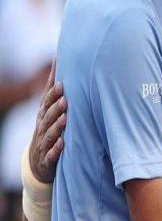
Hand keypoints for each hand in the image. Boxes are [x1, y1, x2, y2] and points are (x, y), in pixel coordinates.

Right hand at [29, 58, 66, 182]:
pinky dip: (56, 149)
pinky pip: (51, 155)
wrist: (39, 163)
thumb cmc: (49, 128)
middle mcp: (42, 126)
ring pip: (49, 133)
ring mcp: (44, 143)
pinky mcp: (48, 159)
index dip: (52, 93)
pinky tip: (62, 143)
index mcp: (44, 114)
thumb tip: (58, 57)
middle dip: (55, 107)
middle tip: (64, 98)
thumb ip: (55, 87)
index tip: (61, 83)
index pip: (46, 102)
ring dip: (56, 126)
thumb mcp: (51, 108)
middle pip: (47, 116)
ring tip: (65, 118)